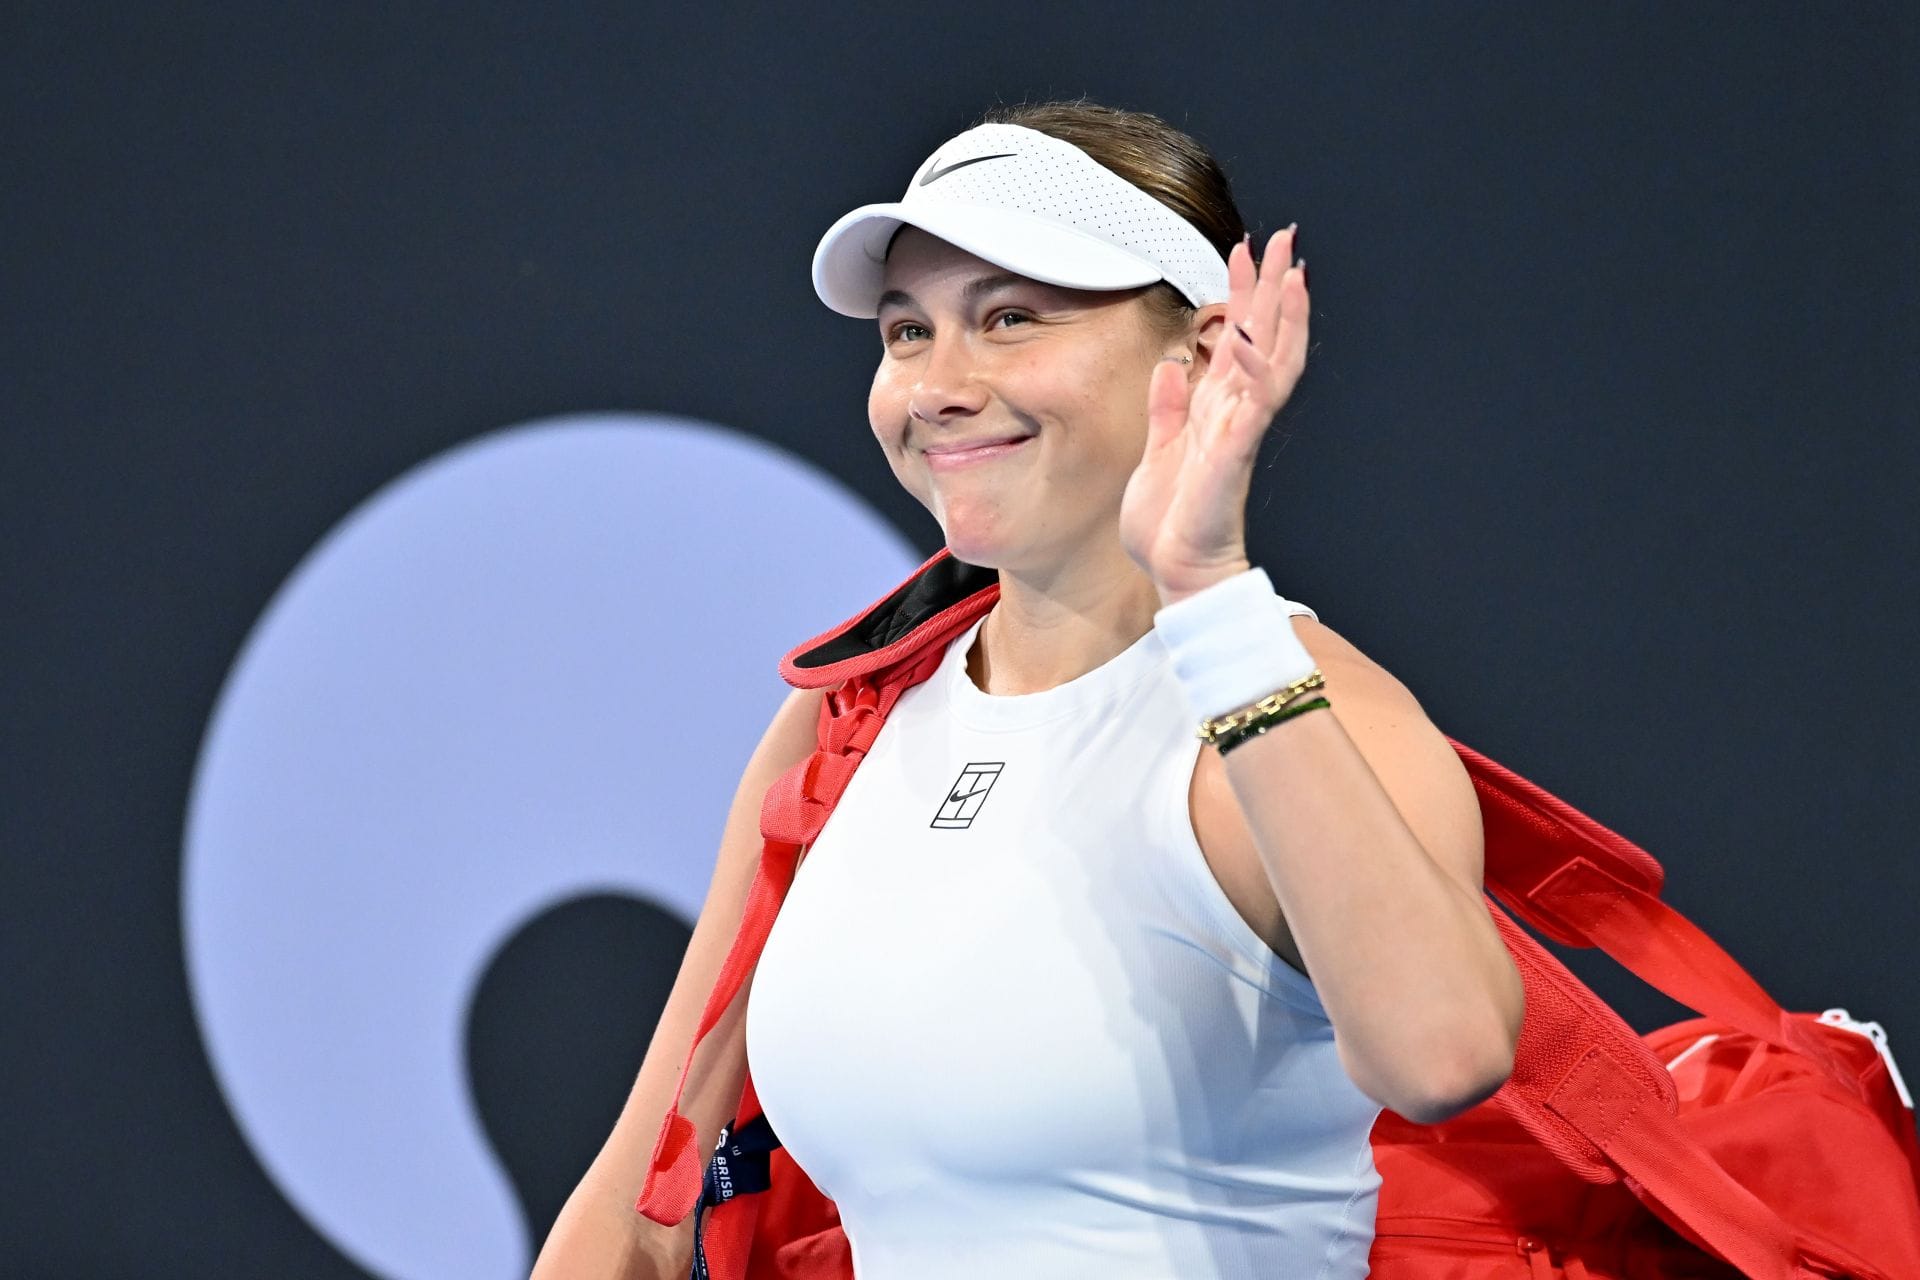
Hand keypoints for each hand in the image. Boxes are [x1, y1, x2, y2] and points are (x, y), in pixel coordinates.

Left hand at [1119, 224, 1308, 605]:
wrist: (1177, 572)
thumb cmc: (1171, 523)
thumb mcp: (1157, 451)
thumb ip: (1167, 409)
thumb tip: (1171, 367)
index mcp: (1215, 411)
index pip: (1237, 340)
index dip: (1241, 295)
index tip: (1244, 252)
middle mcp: (1234, 414)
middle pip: (1264, 338)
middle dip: (1273, 287)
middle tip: (1283, 236)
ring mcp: (1239, 432)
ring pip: (1273, 362)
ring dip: (1283, 317)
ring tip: (1291, 272)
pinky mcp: (1233, 454)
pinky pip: (1251, 405)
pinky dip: (1252, 369)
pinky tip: (1246, 336)